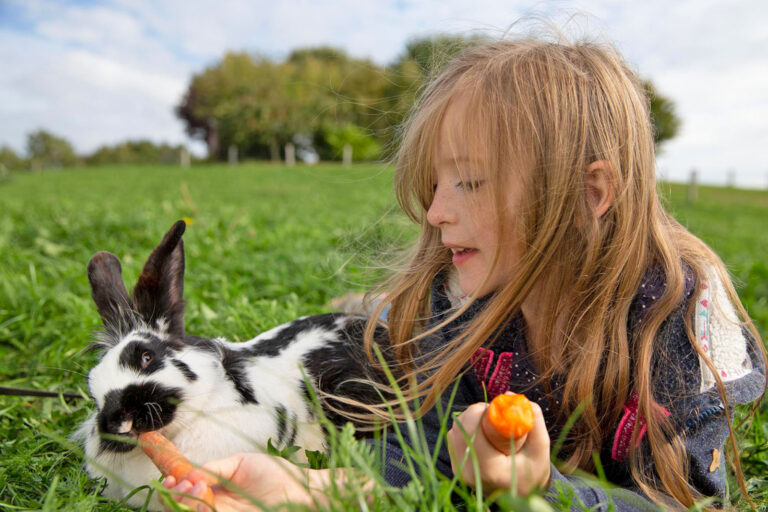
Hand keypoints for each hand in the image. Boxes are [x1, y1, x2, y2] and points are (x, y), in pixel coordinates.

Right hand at [161, 452, 328, 511]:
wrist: (302, 488)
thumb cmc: (274, 473)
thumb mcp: (240, 463)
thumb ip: (214, 467)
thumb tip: (188, 473)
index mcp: (215, 493)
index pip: (184, 496)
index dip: (172, 489)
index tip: (170, 477)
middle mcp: (216, 508)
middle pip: (182, 510)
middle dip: (175, 498)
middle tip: (184, 484)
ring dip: (187, 504)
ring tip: (198, 488)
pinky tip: (206, 500)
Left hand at [447, 398, 550, 494]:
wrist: (521, 495)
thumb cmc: (533, 472)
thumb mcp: (541, 448)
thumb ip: (533, 420)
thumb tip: (509, 395)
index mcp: (488, 469)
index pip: (471, 429)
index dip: (481, 410)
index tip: (497, 409)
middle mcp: (468, 472)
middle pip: (461, 426)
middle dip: (476, 412)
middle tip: (494, 413)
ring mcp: (459, 471)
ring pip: (455, 430)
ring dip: (470, 420)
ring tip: (490, 425)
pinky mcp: (455, 467)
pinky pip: (454, 438)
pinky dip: (466, 429)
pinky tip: (482, 434)